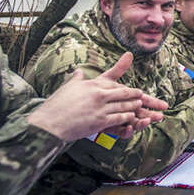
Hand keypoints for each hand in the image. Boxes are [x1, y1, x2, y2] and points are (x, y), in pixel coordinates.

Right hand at [28, 52, 168, 140]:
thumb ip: (77, 79)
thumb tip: (79, 71)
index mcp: (93, 85)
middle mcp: (99, 94)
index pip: (114, 82)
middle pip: (124, 93)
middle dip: (136, 96)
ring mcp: (100, 108)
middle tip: (144, 97)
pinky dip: (127, 118)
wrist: (49, 123)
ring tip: (141, 107)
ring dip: (134, 107)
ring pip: (124, 106)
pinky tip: (132, 118)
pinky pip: (119, 118)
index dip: (127, 87)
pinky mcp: (99, 121)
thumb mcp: (68, 87)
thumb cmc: (56, 105)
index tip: (137, 89)